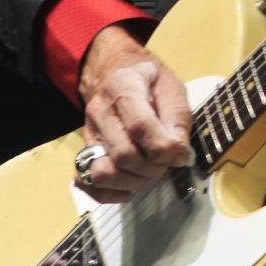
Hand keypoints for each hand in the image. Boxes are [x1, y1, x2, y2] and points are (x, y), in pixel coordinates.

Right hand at [76, 24, 192, 202]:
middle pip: (123, 153)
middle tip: (167, 162)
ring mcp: (88, 133)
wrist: (116, 73)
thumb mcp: (171, 87)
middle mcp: (100, 110)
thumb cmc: (149, 80)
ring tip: (149, 171)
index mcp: (123, 85)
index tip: (181, 155)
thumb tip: (180, 155)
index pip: (139, 125)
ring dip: (133, 181)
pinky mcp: (84, 152)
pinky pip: (88, 184)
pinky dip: (111, 193)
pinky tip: (131, 185)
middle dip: (152, 167)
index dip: (163, 147)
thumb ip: (178, 118)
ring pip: (102, 173)